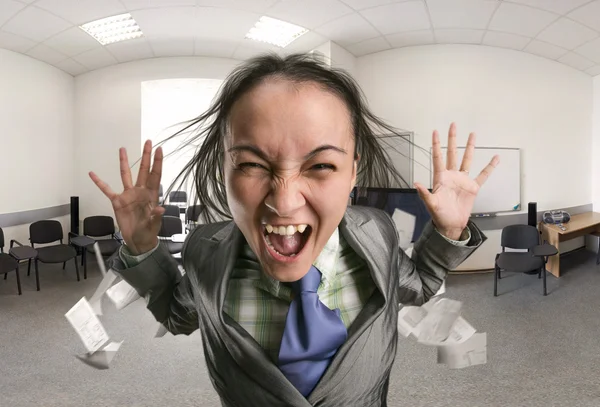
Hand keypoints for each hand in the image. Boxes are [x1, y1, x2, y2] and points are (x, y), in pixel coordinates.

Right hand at [89, 140, 164, 254]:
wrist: (138, 242)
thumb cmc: (148, 233)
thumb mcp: (153, 225)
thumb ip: (156, 216)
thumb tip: (161, 208)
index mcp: (151, 195)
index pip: (155, 175)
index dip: (157, 163)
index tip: (159, 149)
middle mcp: (140, 192)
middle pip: (143, 170)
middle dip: (146, 156)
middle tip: (148, 142)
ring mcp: (128, 195)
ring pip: (126, 175)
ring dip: (124, 162)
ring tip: (122, 149)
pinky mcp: (117, 202)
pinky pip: (107, 190)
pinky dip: (100, 182)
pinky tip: (93, 174)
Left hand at [414, 123, 498, 239]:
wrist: (451, 225)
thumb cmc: (439, 215)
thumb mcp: (431, 204)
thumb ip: (424, 194)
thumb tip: (416, 183)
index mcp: (440, 178)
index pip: (438, 157)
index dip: (436, 144)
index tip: (435, 132)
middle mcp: (452, 176)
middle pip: (452, 153)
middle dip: (452, 139)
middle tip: (453, 125)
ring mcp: (462, 180)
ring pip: (467, 159)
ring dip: (469, 147)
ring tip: (472, 134)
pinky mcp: (473, 188)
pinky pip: (483, 175)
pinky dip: (489, 167)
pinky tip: (495, 158)